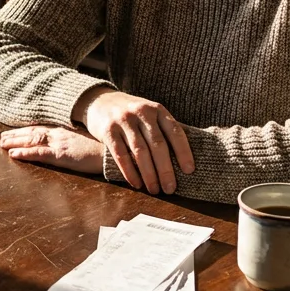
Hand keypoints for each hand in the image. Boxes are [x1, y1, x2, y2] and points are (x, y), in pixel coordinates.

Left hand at [0, 126, 102, 173]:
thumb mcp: (89, 141)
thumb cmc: (106, 147)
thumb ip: (78, 140)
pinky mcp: (62, 156)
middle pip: (34, 133)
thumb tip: (72, 144)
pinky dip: (26, 153)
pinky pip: (40, 154)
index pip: (42, 129)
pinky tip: (14, 154)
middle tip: (2, 138)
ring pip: (32, 141)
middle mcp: (60, 135)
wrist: (118, 152)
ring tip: (3, 144)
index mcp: (66, 131)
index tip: (15, 131)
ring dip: (16, 142)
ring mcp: (60, 144)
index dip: (27, 130)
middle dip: (17, 135)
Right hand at [76, 89, 194, 194]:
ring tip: (154, 189)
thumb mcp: (150, 114)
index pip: (175, 131)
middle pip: (158, 144)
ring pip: (140, 151)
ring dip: (149, 174)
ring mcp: (124, 121)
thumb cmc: (132, 114)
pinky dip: (129, 171)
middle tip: (170, 188)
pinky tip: (136, 184)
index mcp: (157, 109)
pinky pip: (121, 154)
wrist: (100, 101)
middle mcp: (142, 113)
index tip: (189, 171)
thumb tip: (184, 159)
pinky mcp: (108, 130)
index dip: (184, 152)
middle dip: (166, 169)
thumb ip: (163, 130)